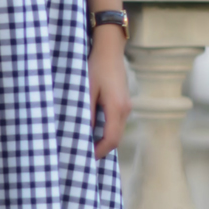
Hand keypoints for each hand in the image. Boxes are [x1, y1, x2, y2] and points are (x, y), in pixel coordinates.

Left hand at [89, 25, 131, 157]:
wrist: (109, 50)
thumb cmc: (96, 67)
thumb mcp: (87, 90)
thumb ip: (86, 113)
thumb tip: (82, 134)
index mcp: (116, 108)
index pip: (111, 139)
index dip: (99, 151)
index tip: (86, 158)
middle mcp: (125, 110)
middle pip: (116, 139)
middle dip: (102, 150)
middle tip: (85, 157)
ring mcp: (126, 106)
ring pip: (117, 131)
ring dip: (104, 141)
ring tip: (87, 145)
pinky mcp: (124, 102)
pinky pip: (117, 123)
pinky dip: (107, 131)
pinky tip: (94, 131)